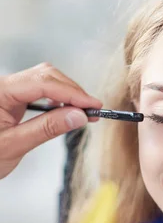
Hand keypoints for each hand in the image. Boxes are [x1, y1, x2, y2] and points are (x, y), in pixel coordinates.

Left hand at [0, 62, 102, 178]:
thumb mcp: (13, 146)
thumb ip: (47, 128)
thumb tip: (78, 116)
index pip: (43, 83)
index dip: (73, 93)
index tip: (94, 105)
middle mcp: (1, 86)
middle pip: (45, 75)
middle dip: (72, 90)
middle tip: (92, 110)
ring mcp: (5, 91)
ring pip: (44, 80)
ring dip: (66, 93)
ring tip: (83, 112)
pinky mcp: (10, 99)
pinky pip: (38, 90)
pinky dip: (56, 98)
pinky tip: (67, 110)